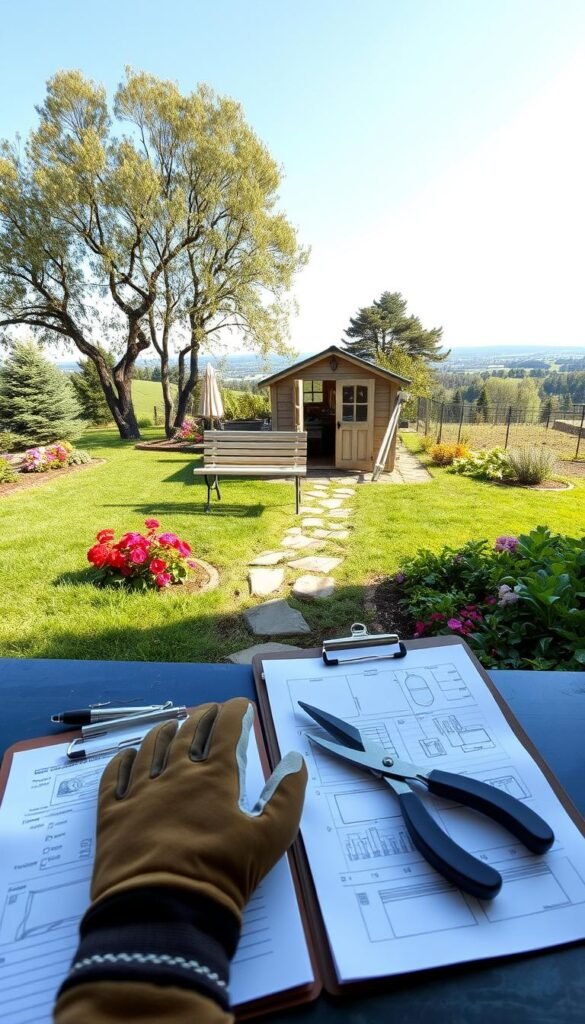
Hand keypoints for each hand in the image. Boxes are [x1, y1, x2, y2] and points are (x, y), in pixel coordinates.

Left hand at [91, 698, 306, 918]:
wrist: (162, 912)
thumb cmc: (222, 874)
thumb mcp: (271, 838)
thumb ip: (287, 795)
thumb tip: (295, 759)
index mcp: (214, 777)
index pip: (226, 729)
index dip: (235, 712)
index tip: (241, 706)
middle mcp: (175, 774)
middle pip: (188, 731)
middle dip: (202, 716)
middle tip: (210, 711)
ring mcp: (140, 792)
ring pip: (150, 747)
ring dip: (164, 730)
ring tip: (172, 725)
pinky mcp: (112, 814)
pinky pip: (114, 776)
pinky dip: (123, 760)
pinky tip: (127, 755)